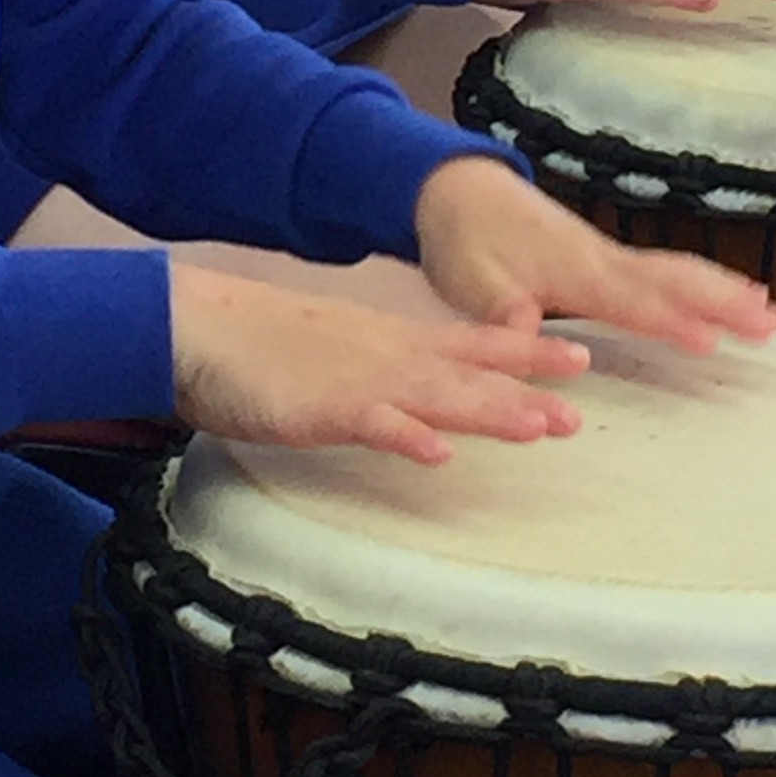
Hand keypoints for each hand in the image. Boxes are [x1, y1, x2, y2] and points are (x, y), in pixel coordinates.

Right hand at [169, 258, 590, 467]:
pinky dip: (404, 435)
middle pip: (467, 373)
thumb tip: (413, 399)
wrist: (194, 325)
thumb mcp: (332, 352)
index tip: (577, 357)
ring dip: (489, 411)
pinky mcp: (318, 406)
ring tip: (540, 426)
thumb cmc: (256, 345)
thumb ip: (376, 372)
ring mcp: (355, 379)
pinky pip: (369, 422)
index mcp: (388, 341)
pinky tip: (436, 451)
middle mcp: (384, 355)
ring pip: (434, 396)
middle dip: (526, 390)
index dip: (524, 353)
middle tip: (581, 407)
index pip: (469, 345)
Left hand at [413, 153, 775, 355]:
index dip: (670, 320)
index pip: (631, 299)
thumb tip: (525, 334)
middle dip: (724, 301)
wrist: (458, 190)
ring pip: (678, 271)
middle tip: (772, 324)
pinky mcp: (606, 259)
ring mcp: (608, 256)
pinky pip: (665, 270)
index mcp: (574, 271)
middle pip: (675, 279)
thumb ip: (501, 311)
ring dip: (725, 291)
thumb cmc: (466, 239)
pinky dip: (703, 281)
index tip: (711, 340)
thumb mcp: (469, 281)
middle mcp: (602, 260)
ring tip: (771, 313)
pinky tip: (726, 295)